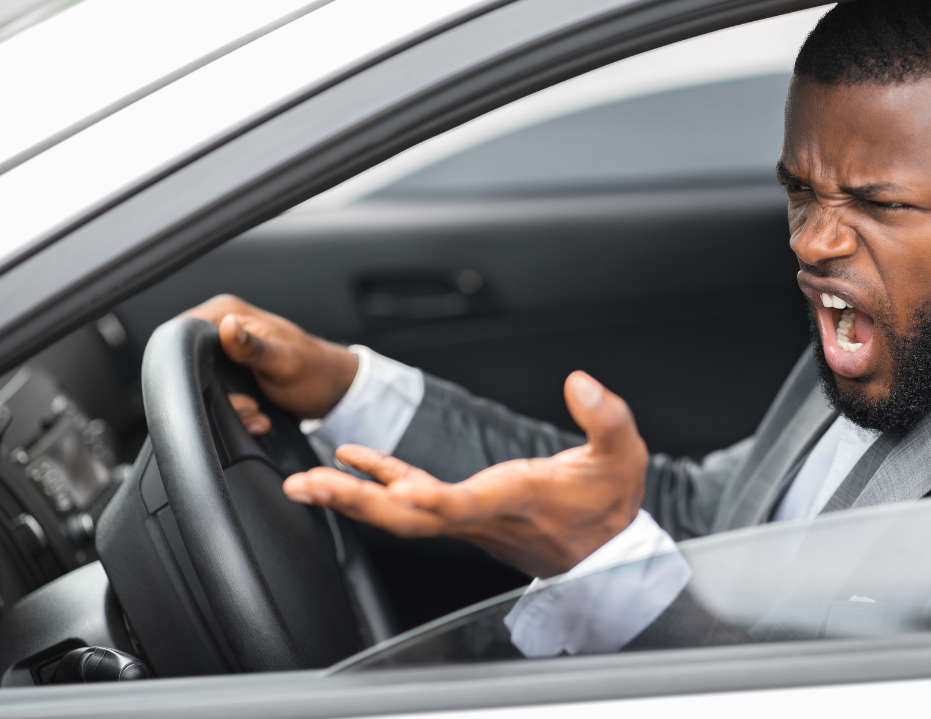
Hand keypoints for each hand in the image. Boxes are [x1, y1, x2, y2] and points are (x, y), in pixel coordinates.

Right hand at [182, 295, 358, 419]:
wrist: (332, 391)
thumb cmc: (316, 371)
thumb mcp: (284, 361)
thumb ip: (254, 347)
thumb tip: (228, 326)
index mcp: (229, 313)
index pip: (183, 332)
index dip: (190, 364)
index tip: (221, 385)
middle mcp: (222, 328)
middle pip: (188, 365)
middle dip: (213, 394)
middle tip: (248, 404)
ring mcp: (225, 352)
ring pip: (201, 386)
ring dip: (228, 407)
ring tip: (256, 410)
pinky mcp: (230, 373)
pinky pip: (216, 395)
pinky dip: (235, 411)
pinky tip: (256, 415)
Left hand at [281, 371, 647, 577]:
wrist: (605, 550)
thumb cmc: (610, 501)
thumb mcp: (624, 453)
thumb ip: (605, 416)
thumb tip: (579, 381)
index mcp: (520, 497)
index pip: (469, 503)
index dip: (434, 499)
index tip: (401, 491)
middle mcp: (484, 515)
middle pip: (410, 518)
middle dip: (356, 502)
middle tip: (307, 487)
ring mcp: (468, 518)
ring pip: (401, 513)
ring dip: (351, 496)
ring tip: (306, 480)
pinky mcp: (464, 511)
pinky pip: (411, 498)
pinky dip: (377, 480)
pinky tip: (351, 459)